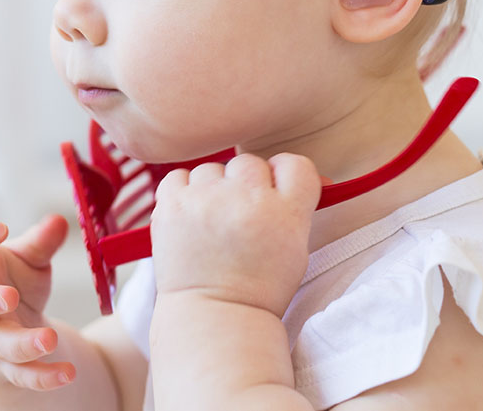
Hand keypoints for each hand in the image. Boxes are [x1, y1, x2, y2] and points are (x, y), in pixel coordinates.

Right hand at [0, 214, 73, 390]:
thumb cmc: (9, 280)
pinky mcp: (6, 365)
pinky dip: (45, 376)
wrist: (0, 327)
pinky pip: (22, 375)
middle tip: (9, 297)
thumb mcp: (27, 257)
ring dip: (24, 345)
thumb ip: (42, 241)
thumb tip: (60, 221)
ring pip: (0, 345)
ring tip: (49, 340)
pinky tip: (67, 373)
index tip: (1, 228)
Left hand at [150, 153, 320, 317]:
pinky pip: (179, 175)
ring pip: (213, 169)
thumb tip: (309, 173)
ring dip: (213, 188)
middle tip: (240, 217)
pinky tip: (191, 217)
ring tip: (212, 222)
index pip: (294, 164)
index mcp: (285, 212)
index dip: (284, 176)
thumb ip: (298, 206)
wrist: (214, 319)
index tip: (274, 193)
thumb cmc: (259, 286)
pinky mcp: (173, 206)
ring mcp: (206, 201)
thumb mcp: (296, 249)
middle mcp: (246, 200)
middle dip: (246, 185)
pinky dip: (184, 192)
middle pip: (250, 163)